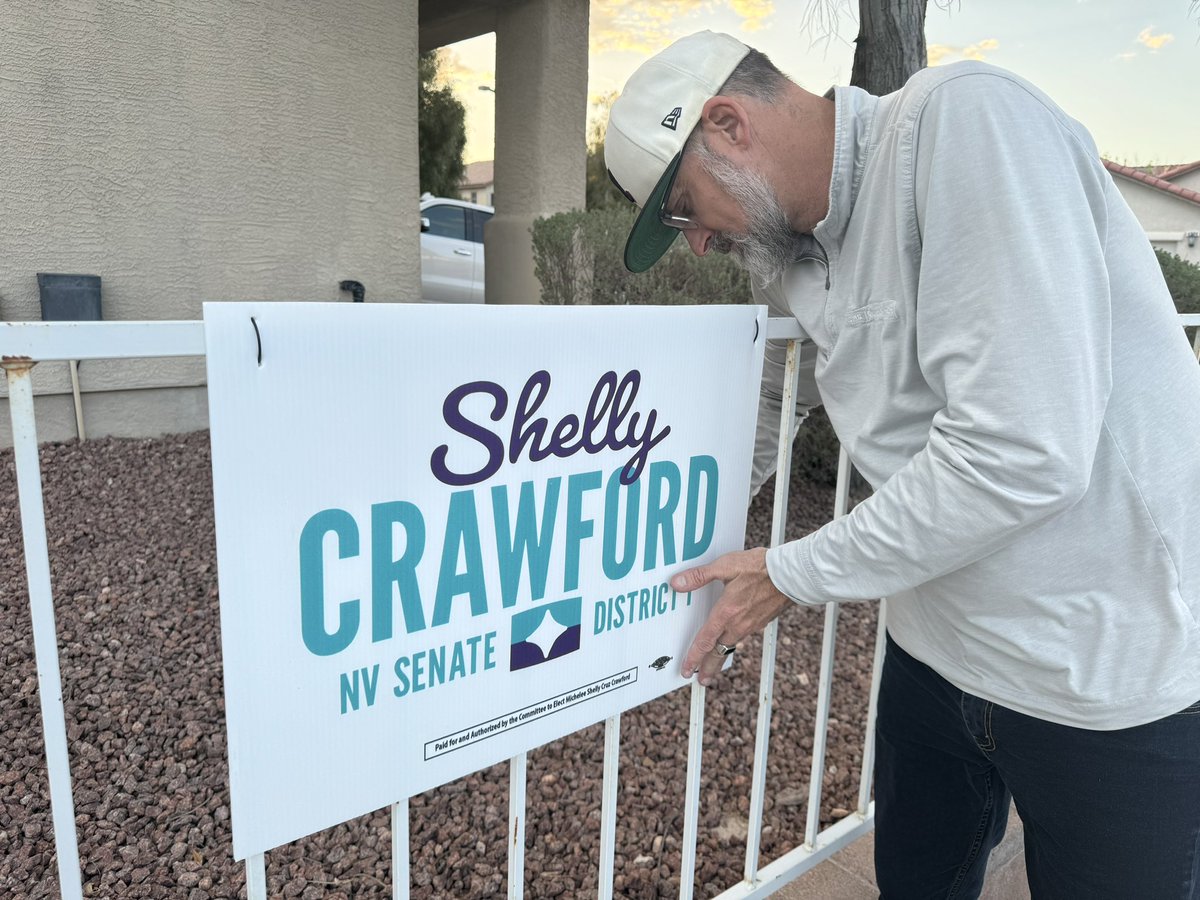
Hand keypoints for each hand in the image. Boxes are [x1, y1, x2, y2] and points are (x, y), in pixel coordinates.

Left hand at [671, 547, 793, 686]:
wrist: (792, 575)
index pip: (705, 641)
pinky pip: (743, 637)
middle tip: (701, 680)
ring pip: (732, 646)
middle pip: (719, 652)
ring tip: (714, 665)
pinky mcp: (762, 621)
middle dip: (708, 667)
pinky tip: (733, 639)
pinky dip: (734, 644)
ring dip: (721, 657)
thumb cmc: (760, 568)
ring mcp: (752, 625)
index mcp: (726, 613)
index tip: (687, 670)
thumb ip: (700, 576)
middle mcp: (738, 624)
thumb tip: (677, 583)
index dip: (694, 657)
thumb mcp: (725, 566)